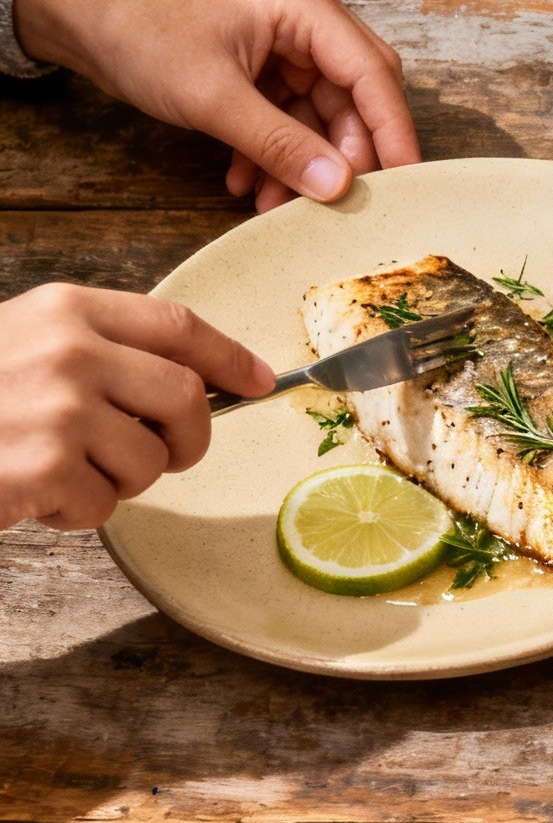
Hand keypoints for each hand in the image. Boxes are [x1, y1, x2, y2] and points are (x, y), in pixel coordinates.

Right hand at [0, 284, 272, 530]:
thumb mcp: (24, 340)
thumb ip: (98, 349)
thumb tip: (191, 383)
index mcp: (67, 310)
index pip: (178, 327)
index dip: (228, 358)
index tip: (258, 381)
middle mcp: (71, 353)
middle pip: (187, 398)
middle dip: (186, 439)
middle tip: (161, 456)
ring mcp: (61, 410)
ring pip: (151, 460)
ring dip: (119, 481)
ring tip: (65, 471)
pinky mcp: (46, 468)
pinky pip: (103, 504)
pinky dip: (76, 512)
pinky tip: (36, 494)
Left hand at [14, 0, 416, 212]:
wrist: (80, 17)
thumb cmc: (140, 32)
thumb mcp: (212, 96)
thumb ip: (280, 143)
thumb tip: (337, 185)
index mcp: (305, 7)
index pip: (372, 75)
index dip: (393, 131)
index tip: (405, 182)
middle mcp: (306, 23)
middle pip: (354, 97)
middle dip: (343, 153)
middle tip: (338, 201)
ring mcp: (285, 46)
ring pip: (319, 115)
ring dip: (302, 162)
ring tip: (277, 206)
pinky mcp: (262, 69)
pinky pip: (288, 119)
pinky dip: (274, 153)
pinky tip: (248, 183)